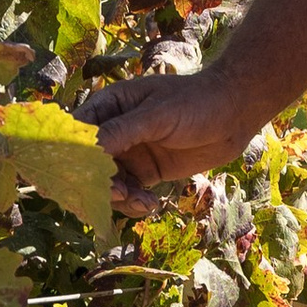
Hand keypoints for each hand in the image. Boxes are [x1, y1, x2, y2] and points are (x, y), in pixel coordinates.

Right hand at [79, 65, 263, 200]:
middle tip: (117, 193)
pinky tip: (151, 205)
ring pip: (109, 182)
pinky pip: (130, 193)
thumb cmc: (196, 102)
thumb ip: (122, 131)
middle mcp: (115, 130)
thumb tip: (87, 148)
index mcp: (110, 105)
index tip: (75, 174)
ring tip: (141, 201)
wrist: (235, 114)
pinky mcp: (147, 173)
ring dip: (119, 197)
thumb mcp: (157, 116)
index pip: (78, 131)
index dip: (71, 153)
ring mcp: (131, 153)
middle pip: (90, 163)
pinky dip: (135, 203)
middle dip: (99, 182)